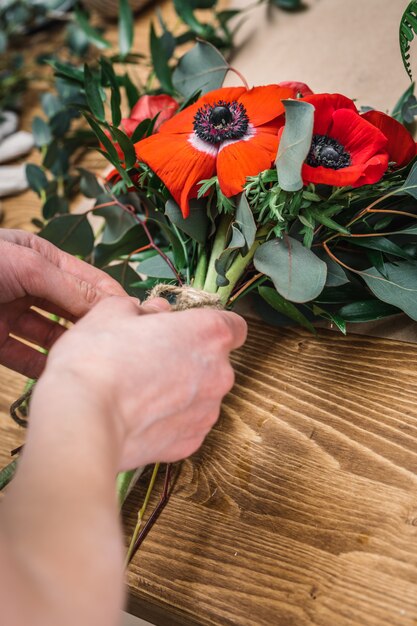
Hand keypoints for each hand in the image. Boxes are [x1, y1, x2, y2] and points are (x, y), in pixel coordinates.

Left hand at [0, 229, 127, 377]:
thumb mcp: (26, 264)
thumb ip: (69, 284)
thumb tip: (110, 302)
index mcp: (38, 257)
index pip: (84, 278)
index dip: (108, 295)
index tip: (134, 316)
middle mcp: (28, 285)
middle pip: (70, 307)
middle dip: (92, 323)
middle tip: (117, 343)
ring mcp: (11, 313)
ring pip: (51, 335)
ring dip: (69, 346)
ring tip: (91, 360)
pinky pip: (25, 357)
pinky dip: (42, 366)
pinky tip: (60, 373)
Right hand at [36, 296, 246, 468]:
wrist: (83, 419)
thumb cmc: (97, 359)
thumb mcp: (111, 312)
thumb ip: (139, 308)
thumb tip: (151, 312)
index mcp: (208, 333)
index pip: (234, 325)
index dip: (209, 325)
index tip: (186, 328)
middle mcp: (219, 373)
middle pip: (215, 361)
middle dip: (189, 358)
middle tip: (149, 357)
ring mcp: (207, 411)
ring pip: (201, 394)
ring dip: (180, 390)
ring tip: (138, 391)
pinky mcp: (191, 442)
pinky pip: (186, 423)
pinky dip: (169, 419)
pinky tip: (139, 416)